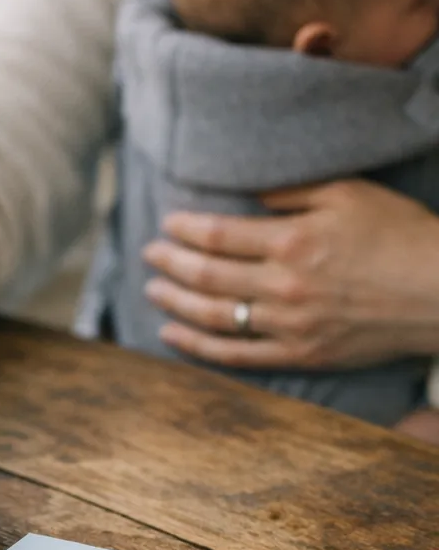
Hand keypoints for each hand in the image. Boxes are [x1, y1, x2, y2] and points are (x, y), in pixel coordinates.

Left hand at [142, 180, 438, 368]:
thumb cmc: (400, 234)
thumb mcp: (348, 194)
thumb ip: (290, 193)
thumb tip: (246, 194)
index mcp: (293, 242)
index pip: (217, 236)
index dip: (184, 229)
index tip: (168, 223)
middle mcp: (284, 286)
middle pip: (206, 276)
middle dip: (170, 263)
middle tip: (149, 254)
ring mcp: (290, 325)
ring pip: (213, 317)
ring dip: (174, 303)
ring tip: (152, 290)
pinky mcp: (300, 355)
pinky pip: (237, 355)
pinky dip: (199, 347)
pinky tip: (172, 335)